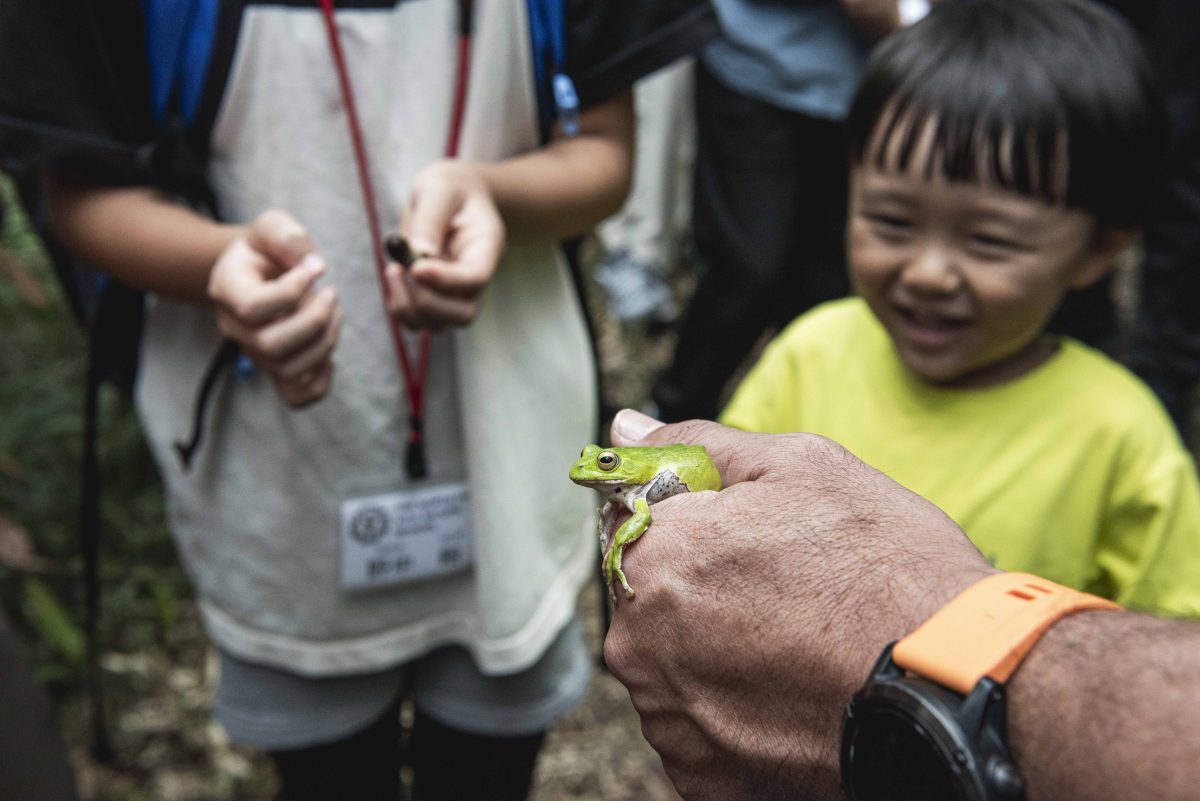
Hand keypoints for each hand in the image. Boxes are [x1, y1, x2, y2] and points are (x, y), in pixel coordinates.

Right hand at [208, 210, 342, 407]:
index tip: (314, 269)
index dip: (292, 291)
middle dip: (314, 321)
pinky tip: (330, 354)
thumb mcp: (272, 226)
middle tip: (331, 294)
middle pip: (272, 346)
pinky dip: (321, 382)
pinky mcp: (276, 370)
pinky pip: (296, 395)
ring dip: (325, 342)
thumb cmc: (265, 248)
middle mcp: (235, 328)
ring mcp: (254, 353)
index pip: (253, 307)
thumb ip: (288, 236)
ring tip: (334, 312)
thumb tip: (314, 267)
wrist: (258, 271)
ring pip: (289, 369)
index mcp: (226, 291)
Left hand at [385, 160, 505, 329]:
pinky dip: (399, 307)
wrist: (450, 194)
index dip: (446, 280)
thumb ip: (431, 218)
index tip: (416, 266)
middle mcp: (474, 278)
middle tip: (398, 270)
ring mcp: (455, 292)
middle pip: (462, 314)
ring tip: (392, 270)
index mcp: (486, 249)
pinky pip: (417, 320)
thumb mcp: (440, 188)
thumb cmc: (450, 187)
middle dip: (425, 301)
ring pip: (438, 324)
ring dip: (408, 306)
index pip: (476, 278)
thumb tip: (419, 253)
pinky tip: (393, 277)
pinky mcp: (434, 296)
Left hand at [603, 410, 994, 799]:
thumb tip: (629, 428)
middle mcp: (640, 647)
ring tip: (797, 645)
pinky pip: (703, 732)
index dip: (692, 523)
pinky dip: (738, 714)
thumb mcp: (800, 468)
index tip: (746, 537)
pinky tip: (793, 693)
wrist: (956, 687)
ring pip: (676, 669)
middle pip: (651, 603)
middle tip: (784, 590)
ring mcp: (671, 722)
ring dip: (717, 656)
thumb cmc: (886, 569)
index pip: (633, 525)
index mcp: (653, 559)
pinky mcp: (705, 778)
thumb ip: (698, 446)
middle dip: (702, 590)